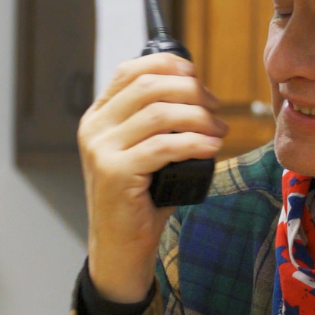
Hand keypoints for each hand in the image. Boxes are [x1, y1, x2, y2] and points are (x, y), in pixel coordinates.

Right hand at [78, 53, 226, 303]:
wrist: (120, 247)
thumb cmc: (139, 202)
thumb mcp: (143, 154)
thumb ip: (156, 123)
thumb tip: (196, 92)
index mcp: (98, 118)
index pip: (130, 71)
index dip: (167, 66)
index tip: (196, 76)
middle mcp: (94, 129)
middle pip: (148, 88)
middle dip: (190, 91)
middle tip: (215, 108)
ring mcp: (101, 151)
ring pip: (158, 114)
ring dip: (198, 117)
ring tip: (219, 130)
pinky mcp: (115, 173)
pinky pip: (163, 146)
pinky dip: (193, 143)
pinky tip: (211, 147)